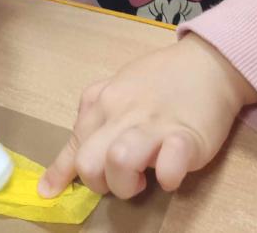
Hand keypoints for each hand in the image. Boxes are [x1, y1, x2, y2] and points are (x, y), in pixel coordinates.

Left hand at [39, 34, 256, 198]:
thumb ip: (95, 117)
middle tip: (121, 178)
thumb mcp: (117, 91)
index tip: (49, 194)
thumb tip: (74, 153)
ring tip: (144, 178)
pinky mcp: (186, 137)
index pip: (75, 144)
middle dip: (99, 183)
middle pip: (89, 162)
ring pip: (118, 162)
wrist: (207, 63)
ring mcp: (153, 124)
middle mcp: (121, 112)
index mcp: (102, 101)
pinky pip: (169, 167)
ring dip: (127, 183)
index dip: (61, 173)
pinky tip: (172, 171)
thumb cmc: (160, 79)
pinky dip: (168, 177)